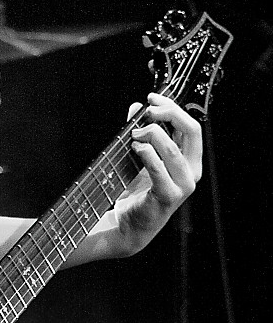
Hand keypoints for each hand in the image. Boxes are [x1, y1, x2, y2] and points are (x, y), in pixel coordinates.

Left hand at [115, 92, 202, 251]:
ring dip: (151, 135)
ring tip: (134, 135)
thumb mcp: (140, 156)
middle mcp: (192, 171)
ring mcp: (183, 184)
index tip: (152, 99)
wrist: (130, 223)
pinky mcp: (169, 196)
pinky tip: (136, 147)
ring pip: (172, 148)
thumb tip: (137, 106)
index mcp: (190, 159)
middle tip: (147, 111)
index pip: (191, 126)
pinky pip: (159, 168)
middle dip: (169, 114)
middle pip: (191, 131)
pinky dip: (146, 153)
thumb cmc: (138, 189)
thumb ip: (141, 131)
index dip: (173, 108)